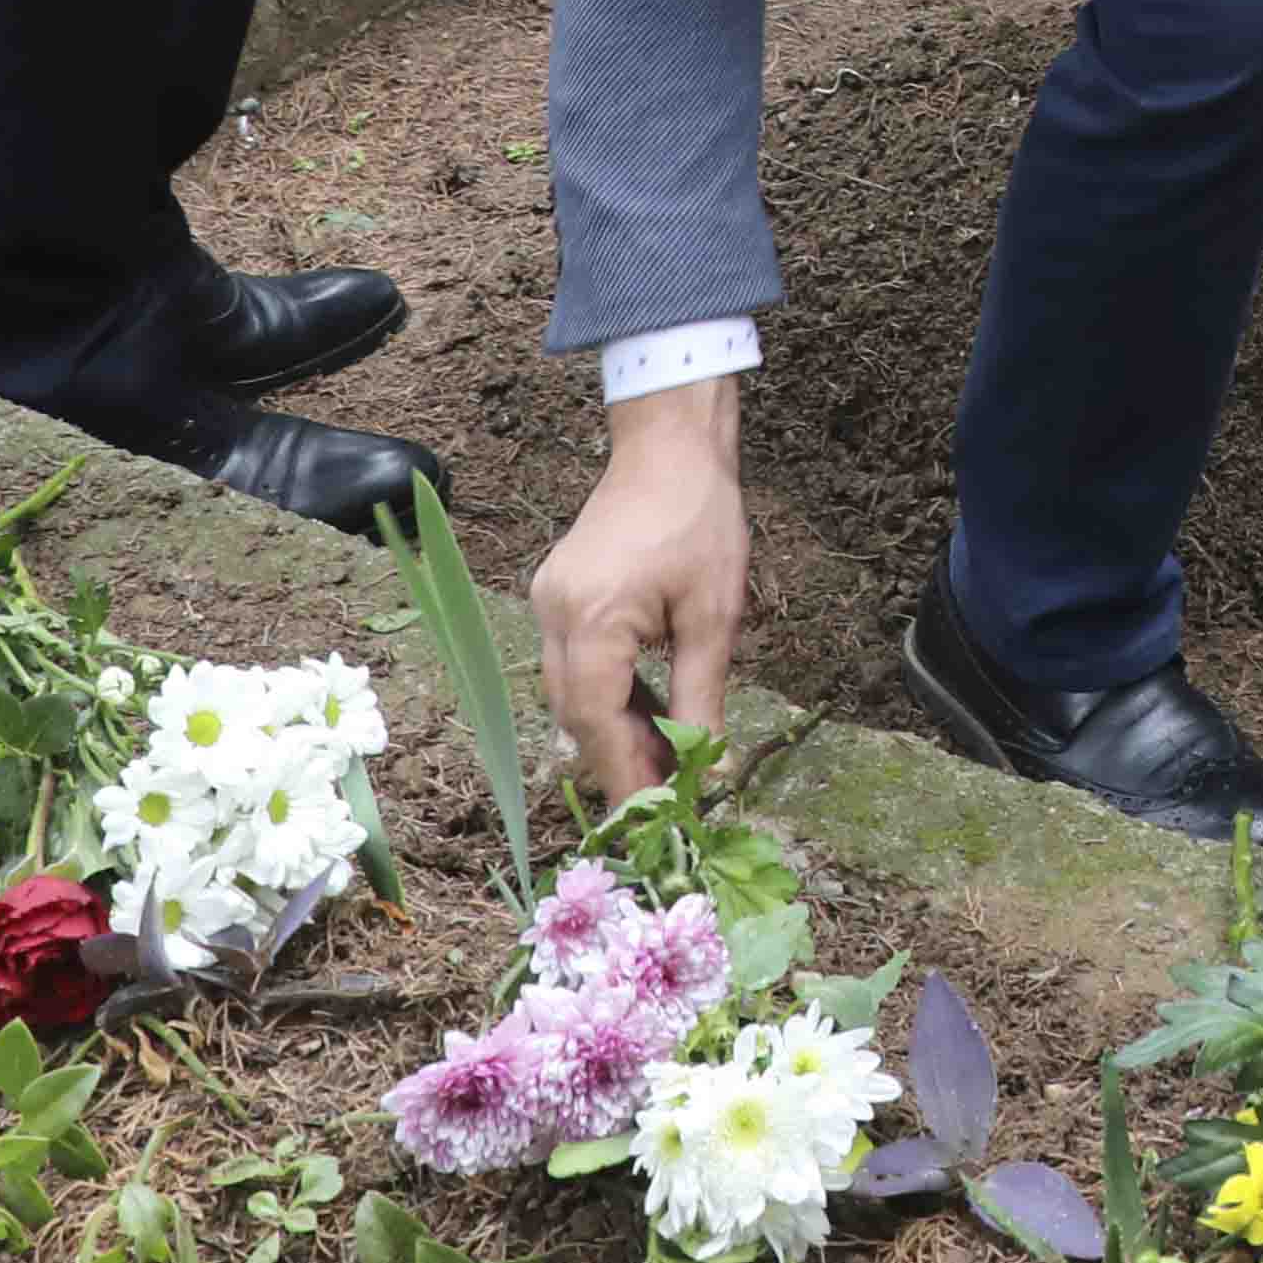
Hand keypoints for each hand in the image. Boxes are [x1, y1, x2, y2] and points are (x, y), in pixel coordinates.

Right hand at [530, 380, 754, 803]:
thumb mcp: (714, 615)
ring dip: (613, 727)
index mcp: (591, 620)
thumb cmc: (700, 520)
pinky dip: (607, 693)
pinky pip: (574, 663)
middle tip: (668, 793)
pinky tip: (647, 712)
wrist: (668, 446)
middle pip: (574, 713)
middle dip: (619, 757)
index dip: (622, 774)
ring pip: (569, 692)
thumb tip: (707, 769)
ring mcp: (548, 603)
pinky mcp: (557, 595)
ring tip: (666, 760)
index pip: (594, 721)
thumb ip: (702, 697)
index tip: (652, 816)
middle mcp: (553, 616)